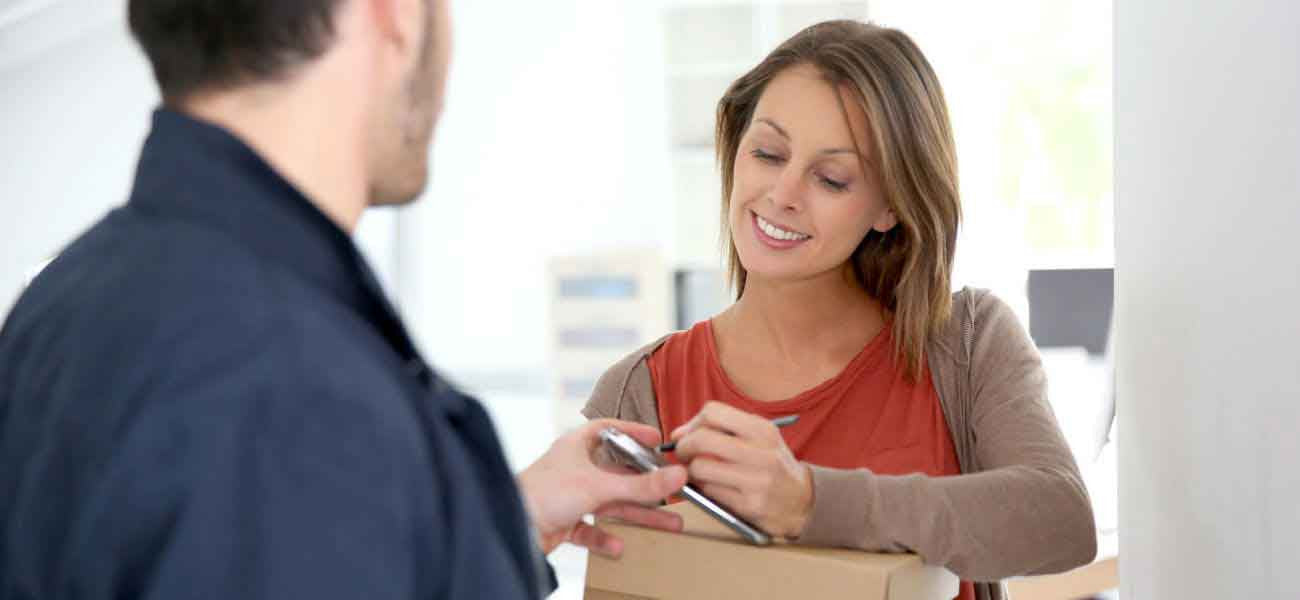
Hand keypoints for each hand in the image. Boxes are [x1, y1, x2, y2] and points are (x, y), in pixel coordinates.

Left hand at [517, 419, 687, 556]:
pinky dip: (605, 537)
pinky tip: (617, 545)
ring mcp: (569, 495)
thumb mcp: (599, 486)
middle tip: (673, 491)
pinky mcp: (564, 521)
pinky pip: (592, 529)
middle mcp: (573, 468)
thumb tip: (676, 476)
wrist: (510, 527)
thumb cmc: (541, 493)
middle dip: (646, 487)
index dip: (632, 432)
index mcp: (576, 446)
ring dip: (637, 515)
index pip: (609, 430)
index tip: (654, 439)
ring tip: (668, 525)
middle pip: (618, 474)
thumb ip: (640, 485)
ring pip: (611, 504)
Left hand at [670, 402, 812, 538]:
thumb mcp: (759, 439)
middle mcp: (762, 452)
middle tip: (683, 455)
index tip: (688, 435)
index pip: (713, 412)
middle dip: (683, 447)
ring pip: (701, 467)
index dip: (693, 424)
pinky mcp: (750, 505)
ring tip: (697, 474)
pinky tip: (711, 489)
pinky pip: (709, 492)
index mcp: (762, 430)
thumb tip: (678, 434)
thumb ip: (722, 431)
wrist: (804, 502)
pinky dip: (703, 490)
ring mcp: (757, 480)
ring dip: (691, 472)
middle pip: (702, 439)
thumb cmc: (772, 466)